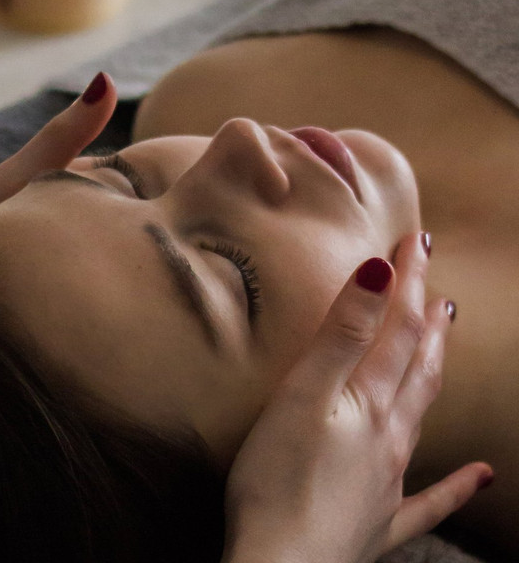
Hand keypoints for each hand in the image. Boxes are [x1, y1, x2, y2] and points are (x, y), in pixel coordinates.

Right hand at [222, 233, 490, 562]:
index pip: (398, 328)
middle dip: (425, 320)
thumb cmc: (278, 481)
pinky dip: (458, 485)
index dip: (408, 282)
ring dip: (432, 373)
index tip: (416, 240)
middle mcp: (390, 436)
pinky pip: (429, 500)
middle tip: (435, 285)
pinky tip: (482, 476)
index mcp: (370, 403)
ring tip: (442, 341)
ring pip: (421, 416)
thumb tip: (381, 271)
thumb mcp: (304, 396)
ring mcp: (387, 481)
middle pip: (417, 366)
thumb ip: (342, 335)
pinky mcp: (376, 520)